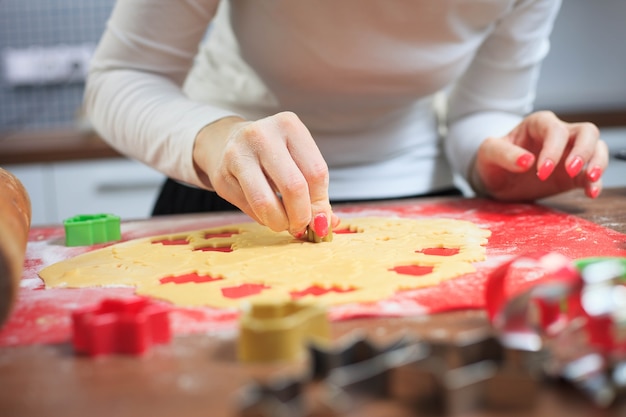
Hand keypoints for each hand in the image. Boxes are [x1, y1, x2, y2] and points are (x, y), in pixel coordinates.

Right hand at [192, 112, 338, 236]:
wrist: (227, 142)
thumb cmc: (273, 154)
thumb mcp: (298, 160)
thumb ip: (315, 191)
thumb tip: (325, 224)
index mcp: (289, 125)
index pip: (316, 172)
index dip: (320, 203)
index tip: (320, 218)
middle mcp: (262, 135)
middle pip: (294, 187)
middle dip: (301, 216)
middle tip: (301, 226)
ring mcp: (238, 154)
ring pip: (266, 202)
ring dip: (280, 223)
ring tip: (284, 224)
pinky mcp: (222, 176)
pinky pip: (249, 208)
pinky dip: (263, 219)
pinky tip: (266, 214)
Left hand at [471, 111, 608, 200]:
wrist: (495, 178)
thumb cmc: (492, 160)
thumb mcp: (488, 153)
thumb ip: (504, 154)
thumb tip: (527, 161)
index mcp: (538, 124)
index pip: (555, 130)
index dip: (553, 149)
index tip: (541, 171)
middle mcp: (559, 135)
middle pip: (587, 132)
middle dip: (584, 150)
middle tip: (572, 170)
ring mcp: (569, 153)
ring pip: (597, 148)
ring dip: (598, 163)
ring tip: (590, 179)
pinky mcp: (573, 174)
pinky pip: (591, 173)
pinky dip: (595, 182)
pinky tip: (591, 193)